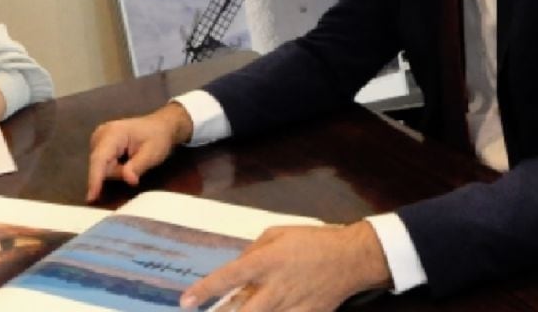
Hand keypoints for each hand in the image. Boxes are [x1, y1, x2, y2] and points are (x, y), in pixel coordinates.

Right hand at [86, 102, 192, 201]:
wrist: (160, 126)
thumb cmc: (158, 138)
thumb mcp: (152, 154)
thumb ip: (138, 167)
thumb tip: (127, 179)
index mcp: (113, 133)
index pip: (100, 159)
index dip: (95, 179)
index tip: (91, 197)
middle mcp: (100, 134)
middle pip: (100, 166)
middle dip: (117, 172)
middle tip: (137, 164)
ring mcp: (98, 138)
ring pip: (101, 167)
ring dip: (117, 170)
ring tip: (133, 158)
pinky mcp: (99, 144)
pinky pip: (102, 164)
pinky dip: (114, 167)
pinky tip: (126, 158)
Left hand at [181, 222, 391, 311]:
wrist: (350, 258)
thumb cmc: (313, 240)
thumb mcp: (278, 234)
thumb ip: (253, 250)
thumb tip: (238, 267)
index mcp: (267, 261)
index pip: (228, 277)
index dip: (205, 290)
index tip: (186, 301)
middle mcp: (276, 287)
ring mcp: (292, 305)